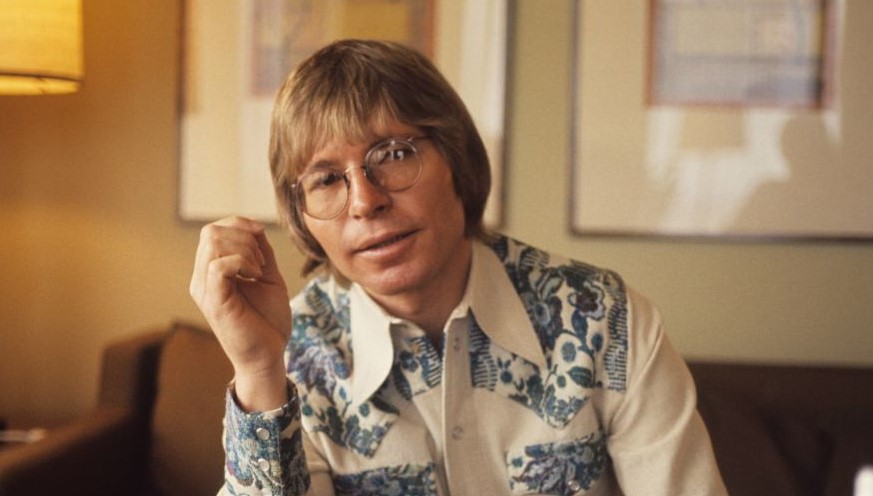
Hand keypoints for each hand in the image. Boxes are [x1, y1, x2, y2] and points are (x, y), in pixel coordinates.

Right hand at [190, 216, 290, 410]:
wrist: (269, 355)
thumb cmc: (268, 321)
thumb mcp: (268, 277)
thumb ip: (260, 252)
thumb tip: (255, 227)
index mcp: (211, 272)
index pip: (213, 230)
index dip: (238, 223)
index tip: (261, 233)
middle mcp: (202, 279)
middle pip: (210, 232)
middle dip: (243, 235)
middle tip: (262, 260)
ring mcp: (205, 290)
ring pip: (213, 244)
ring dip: (245, 249)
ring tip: (259, 270)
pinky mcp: (214, 301)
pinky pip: (218, 265)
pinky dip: (242, 262)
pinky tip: (256, 277)